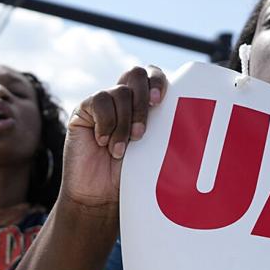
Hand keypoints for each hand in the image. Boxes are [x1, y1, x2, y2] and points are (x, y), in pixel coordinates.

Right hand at [60, 65, 167, 212]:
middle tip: (141, 132)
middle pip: (136, 74)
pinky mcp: (83, 111)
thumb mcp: (152, 150)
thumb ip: (161, 127)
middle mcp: (123, 100)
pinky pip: (99, 102)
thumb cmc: (129, 177)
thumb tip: (185, 113)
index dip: (157, 80)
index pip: (152, 75)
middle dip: (142, 101)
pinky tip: (103, 143)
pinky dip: (105, 124)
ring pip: (120, 92)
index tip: (160, 101)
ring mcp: (103, 104)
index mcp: (143, 105)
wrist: (98, 196)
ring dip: (124, 122)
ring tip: (120, 150)